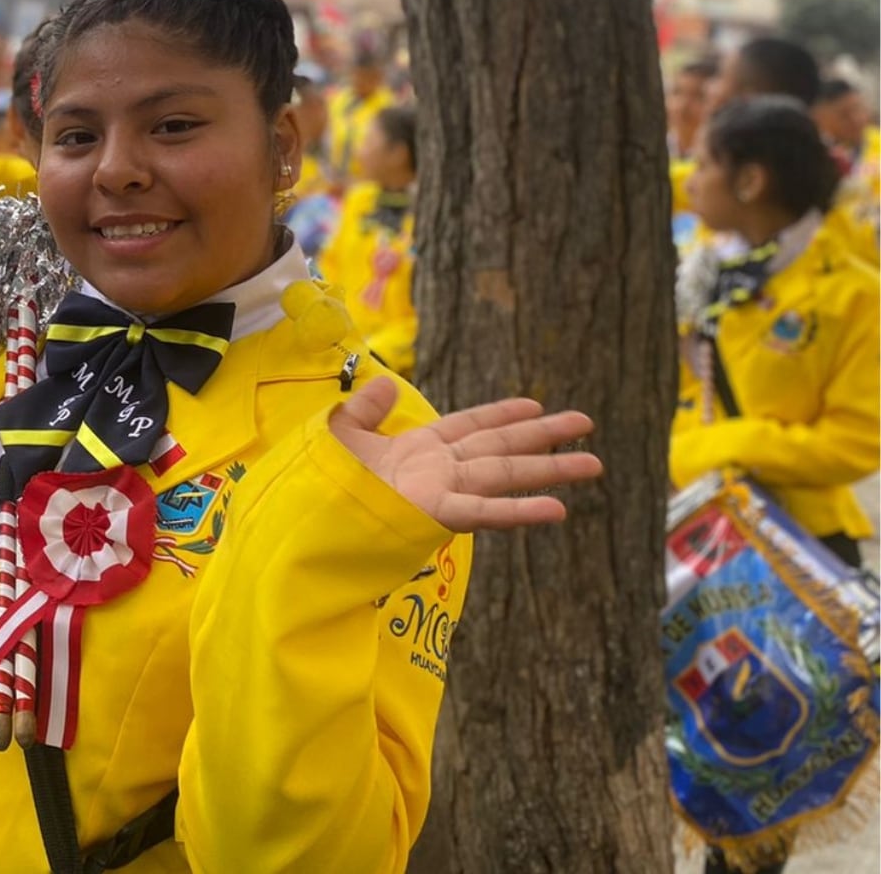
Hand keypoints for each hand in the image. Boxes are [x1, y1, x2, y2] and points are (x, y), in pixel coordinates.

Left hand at [329, 376, 603, 531]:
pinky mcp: (436, 513)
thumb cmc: (320, 482)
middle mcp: (439, 468)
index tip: (535, 405)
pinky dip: (520, 511)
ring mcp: (442, 490)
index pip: (469, 425)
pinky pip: (484, 511)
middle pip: (501, 446)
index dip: (501, 413)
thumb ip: (364, 410)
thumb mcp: (339, 434)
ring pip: (506, 474)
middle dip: (542, 437)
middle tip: (586, 424)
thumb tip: (387, 385)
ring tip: (594, 463)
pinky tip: (557, 510)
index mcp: (418, 448)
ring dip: (549, 470)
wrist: (307, 516)